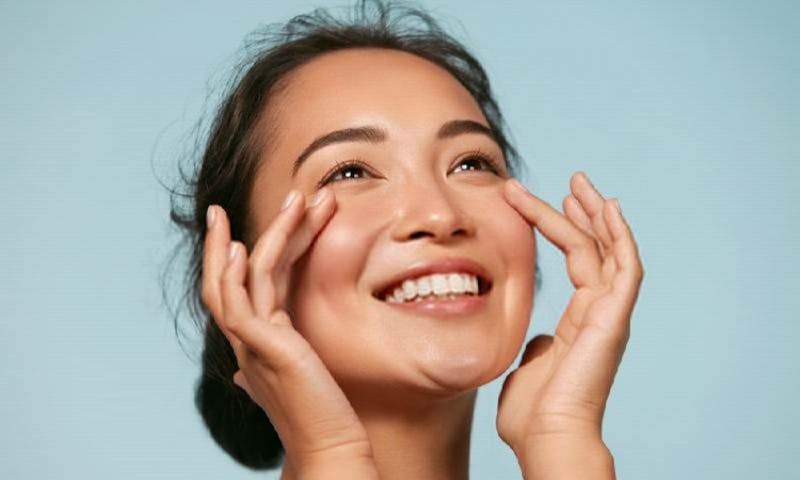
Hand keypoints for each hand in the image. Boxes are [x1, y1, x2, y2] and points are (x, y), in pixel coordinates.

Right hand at [202, 189, 377, 476]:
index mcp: (255, 343)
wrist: (331, 447)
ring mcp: (251, 345)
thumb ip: (275, 362)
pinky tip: (243, 248)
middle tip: (219, 207)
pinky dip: (239, 274)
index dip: (237, 257)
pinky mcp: (264, 350)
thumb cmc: (319, 414)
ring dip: (260, 235)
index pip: (239, 289)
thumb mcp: (294, 379)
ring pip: (239, 280)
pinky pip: (241, 304)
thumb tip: (245, 373)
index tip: (239, 229)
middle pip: (224, 280)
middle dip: (221, 241)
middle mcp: (246, 341)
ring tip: (287, 199)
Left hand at [496, 173, 643, 458]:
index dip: (562, 228)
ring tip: (580, 182)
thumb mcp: (529, 364)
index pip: (577, 260)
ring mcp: (609, 314)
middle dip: (584, 212)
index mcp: (579, 320)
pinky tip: (607, 208)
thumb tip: (538, 337)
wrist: (546, 436)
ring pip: (609, 250)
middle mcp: (599, 312)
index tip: (542, 201)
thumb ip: (538, 344)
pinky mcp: (613, 318)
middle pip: (598, 248)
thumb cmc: (533, 412)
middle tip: (573, 181)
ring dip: (596, 214)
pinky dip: (619, 236)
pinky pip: (624, 268)